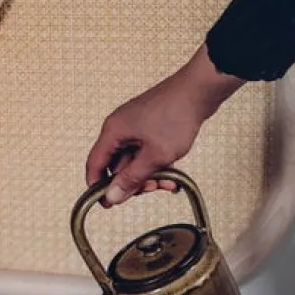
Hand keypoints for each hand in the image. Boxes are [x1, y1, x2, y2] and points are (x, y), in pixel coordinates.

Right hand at [85, 45, 244, 204]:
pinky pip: (146, 151)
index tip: (109, 204)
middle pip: (117, 165)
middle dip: (134, 181)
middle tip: (152, 189)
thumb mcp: (155, 156)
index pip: (95, 164)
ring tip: (168, 182)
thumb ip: (132, 178)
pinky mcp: (149, 126)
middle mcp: (120, 128)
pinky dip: (156, 163)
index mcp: (113, 132)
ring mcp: (135, 126)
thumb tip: (112, 196)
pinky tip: (172, 173)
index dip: (98, 187)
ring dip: (149, 175)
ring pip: (134, 160)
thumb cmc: (176, 117)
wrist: (199, 90)